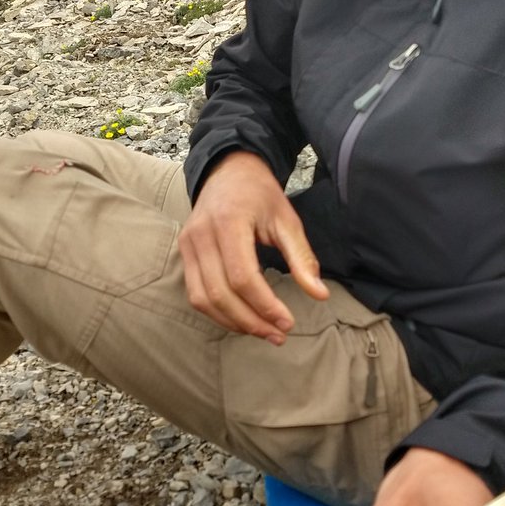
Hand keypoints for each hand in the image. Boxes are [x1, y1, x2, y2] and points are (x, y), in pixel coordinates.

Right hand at [178, 151, 328, 343]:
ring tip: (263, 332)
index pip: (242, 276)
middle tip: (278, 335)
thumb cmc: (260, 194)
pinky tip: (242, 319)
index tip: (288, 322)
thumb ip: (302, 258)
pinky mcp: (184, 252)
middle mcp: (201, 234)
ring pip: (203, 299)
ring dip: (233, 322)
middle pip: (220, 293)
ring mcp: (188, 244)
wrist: (228, 170)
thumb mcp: (287, 220)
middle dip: (251, 321)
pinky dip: (218, 313)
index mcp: (229, 222)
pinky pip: (195, 293)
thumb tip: (320, 295)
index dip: (264, 305)